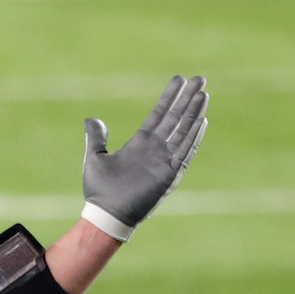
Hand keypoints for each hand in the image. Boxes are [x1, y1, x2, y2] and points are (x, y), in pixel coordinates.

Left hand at [80, 75, 206, 239]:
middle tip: (200, 79)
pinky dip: (193, 137)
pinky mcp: (169, 174)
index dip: (169, 96)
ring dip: (194, 113)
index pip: (159, 114)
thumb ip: (96, 138)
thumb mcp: (95, 158)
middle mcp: (155, 149)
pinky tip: (202, 121)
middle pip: (176, 117)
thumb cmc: (99, 191)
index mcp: (140, 143)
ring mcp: (164, 160)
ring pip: (183, 130)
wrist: (107, 215)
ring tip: (203, 93)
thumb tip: (91, 119)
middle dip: (187, 98)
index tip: (179, 79)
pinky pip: (185, 152)